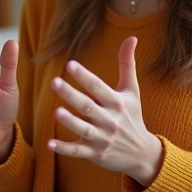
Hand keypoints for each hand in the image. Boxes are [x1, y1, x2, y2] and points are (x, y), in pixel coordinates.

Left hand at [48, 36, 163, 185]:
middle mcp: (110, 120)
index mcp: (117, 102)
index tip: (70, 64)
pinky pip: (78, 152)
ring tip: (56, 112)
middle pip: (88, 106)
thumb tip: (131, 37)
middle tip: (54, 82)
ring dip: (70, 121)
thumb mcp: (132, 90)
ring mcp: (102, 138)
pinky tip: (50, 144)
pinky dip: (65, 149)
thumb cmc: (132, 116)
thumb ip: (127, 64)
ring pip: (84, 129)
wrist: (142, 153)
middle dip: (71, 94)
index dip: (85, 76)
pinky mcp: (95, 153)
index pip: (99, 87)